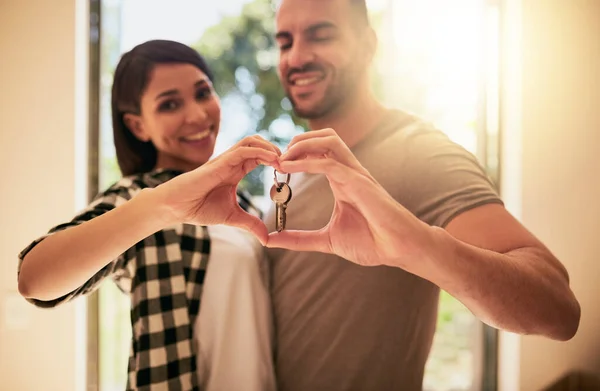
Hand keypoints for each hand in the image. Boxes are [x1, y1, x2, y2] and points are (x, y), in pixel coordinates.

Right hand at [154, 135, 280, 243]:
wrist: (177, 207)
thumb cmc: (198, 208)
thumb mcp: (232, 217)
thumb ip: (250, 224)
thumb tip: (266, 239)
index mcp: (236, 170)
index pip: (260, 156)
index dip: (275, 159)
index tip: (289, 170)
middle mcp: (232, 162)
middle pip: (259, 143)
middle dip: (277, 150)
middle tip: (290, 163)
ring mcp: (226, 160)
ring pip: (252, 141)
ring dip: (270, 147)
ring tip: (282, 160)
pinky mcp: (220, 162)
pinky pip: (244, 150)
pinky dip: (260, 152)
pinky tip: (272, 160)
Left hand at [266, 129, 435, 266]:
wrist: (398, 249)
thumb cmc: (372, 243)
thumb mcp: (327, 240)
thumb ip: (300, 239)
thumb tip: (273, 240)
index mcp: (342, 180)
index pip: (318, 153)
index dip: (296, 154)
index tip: (275, 167)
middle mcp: (349, 172)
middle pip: (323, 138)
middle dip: (297, 141)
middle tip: (276, 158)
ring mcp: (355, 174)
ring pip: (328, 141)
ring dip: (302, 144)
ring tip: (282, 159)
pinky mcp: (359, 182)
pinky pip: (330, 163)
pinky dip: (306, 162)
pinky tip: (287, 169)